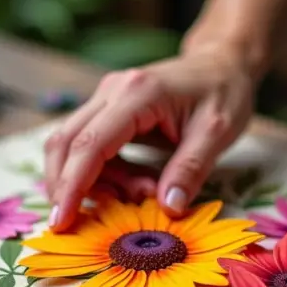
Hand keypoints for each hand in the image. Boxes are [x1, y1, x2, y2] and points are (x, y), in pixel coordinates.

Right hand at [43, 46, 256, 230]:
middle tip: (83, 223)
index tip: (62, 222)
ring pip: (73, 146)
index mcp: (138, 94)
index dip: (71, 186)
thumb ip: (191, 170)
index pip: (90, 144)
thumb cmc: (223, 93)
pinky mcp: (108, 108)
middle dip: (66, 187)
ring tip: (144, 192)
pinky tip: (138, 182)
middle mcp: (112, 91)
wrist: (221, 63)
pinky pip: (89, 146)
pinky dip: (102, 173)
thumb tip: (169, 208)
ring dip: (94, 182)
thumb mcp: (217, 133)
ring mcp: (106, 98)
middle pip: (65, 143)